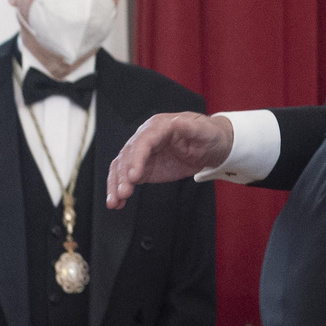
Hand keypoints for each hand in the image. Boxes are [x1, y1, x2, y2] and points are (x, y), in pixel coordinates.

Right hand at [105, 112, 234, 208]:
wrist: (210, 146)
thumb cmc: (208, 135)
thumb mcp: (205, 131)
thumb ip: (191, 128)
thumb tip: (178, 122)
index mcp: (160, 126)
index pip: (144, 141)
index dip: (137, 158)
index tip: (133, 176)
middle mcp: (146, 137)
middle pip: (129, 155)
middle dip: (123, 175)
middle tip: (123, 193)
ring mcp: (143, 153)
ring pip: (122, 167)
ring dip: (116, 184)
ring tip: (115, 202)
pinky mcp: (144, 167)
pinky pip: (127, 177)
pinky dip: (119, 189)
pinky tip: (117, 202)